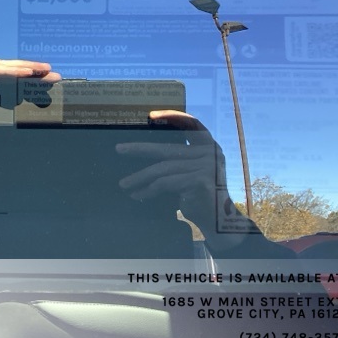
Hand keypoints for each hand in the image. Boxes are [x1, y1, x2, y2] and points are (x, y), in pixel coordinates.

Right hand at [0, 57, 60, 138]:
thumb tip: (18, 113)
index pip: (14, 83)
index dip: (32, 83)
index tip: (50, 85)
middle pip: (13, 72)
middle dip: (34, 74)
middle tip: (54, 75)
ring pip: (3, 68)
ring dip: (22, 69)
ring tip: (40, 70)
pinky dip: (3, 70)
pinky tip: (17, 71)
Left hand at [116, 110, 227, 229]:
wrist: (217, 222)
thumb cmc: (198, 195)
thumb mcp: (190, 171)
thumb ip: (177, 158)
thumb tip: (144, 149)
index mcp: (209, 145)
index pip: (192, 124)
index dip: (172, 116)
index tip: (151, 115)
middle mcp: (211, 153)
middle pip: (168, 149)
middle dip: (140, 149)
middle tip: (119, 149)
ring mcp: (207, 166)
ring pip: (163, 168)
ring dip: (140, 177)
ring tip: (124, 184)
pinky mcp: (200, 181)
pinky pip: (166, 183)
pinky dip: (149, 189)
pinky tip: (138, 195)